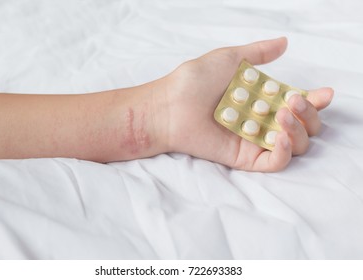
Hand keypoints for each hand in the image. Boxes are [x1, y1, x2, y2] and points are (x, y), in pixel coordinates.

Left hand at [158, 37, 332, 171]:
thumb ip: (259, 54)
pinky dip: (285, 151)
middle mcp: (262, 121)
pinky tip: (279, 135)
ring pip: (295, 145)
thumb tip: (284, 42)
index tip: (325, 93)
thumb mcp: (230, 58)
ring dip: (299, 130)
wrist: (171, 104)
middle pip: (303, 127)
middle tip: (294, 100)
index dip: (314, 101)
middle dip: (309, 115)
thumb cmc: (195, 80)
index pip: (297, 104)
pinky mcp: (245, 158)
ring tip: (283, 112)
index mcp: (262, 100)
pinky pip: (276, 163)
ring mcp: (254, 141)